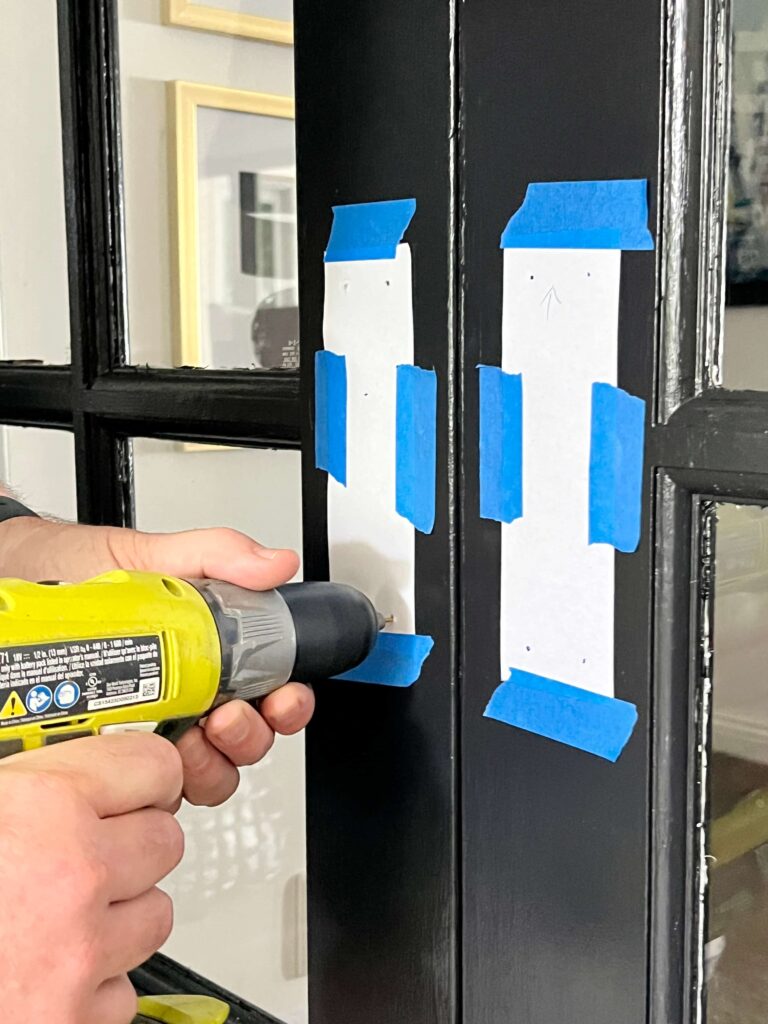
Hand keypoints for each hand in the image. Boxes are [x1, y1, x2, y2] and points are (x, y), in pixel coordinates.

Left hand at [0, 518, 314, 804]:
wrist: (9, 577)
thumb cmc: (73, 570)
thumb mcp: (151, 556)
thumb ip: (216, 556)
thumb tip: (273, 564)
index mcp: (208, 653)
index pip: (268, 692)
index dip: (286, 705)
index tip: (281, 699)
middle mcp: (186, 696)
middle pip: (244, 743)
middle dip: (249, 738)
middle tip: (229, 717)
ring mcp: (149, 730)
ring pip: (203, 775)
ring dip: (210, 764)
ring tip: (191, 735)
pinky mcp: (109, 753)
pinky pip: (147, 788)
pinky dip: (156, 783)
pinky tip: (143, 754)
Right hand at [0, 733, 182, 1023]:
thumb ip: (21, 785)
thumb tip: (58, 767)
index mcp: (43, 806)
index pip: (152, 764)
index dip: (142, 772)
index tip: (136, 781)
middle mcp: (74, 874)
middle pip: (164, 839)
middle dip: (132, 843)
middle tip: (88, 851)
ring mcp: (79, 955)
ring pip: (154, 914)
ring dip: (119, 914)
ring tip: (62, 915)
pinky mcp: (74, 1023)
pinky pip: (121, 991)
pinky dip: (94, 984)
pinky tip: (48, 972)